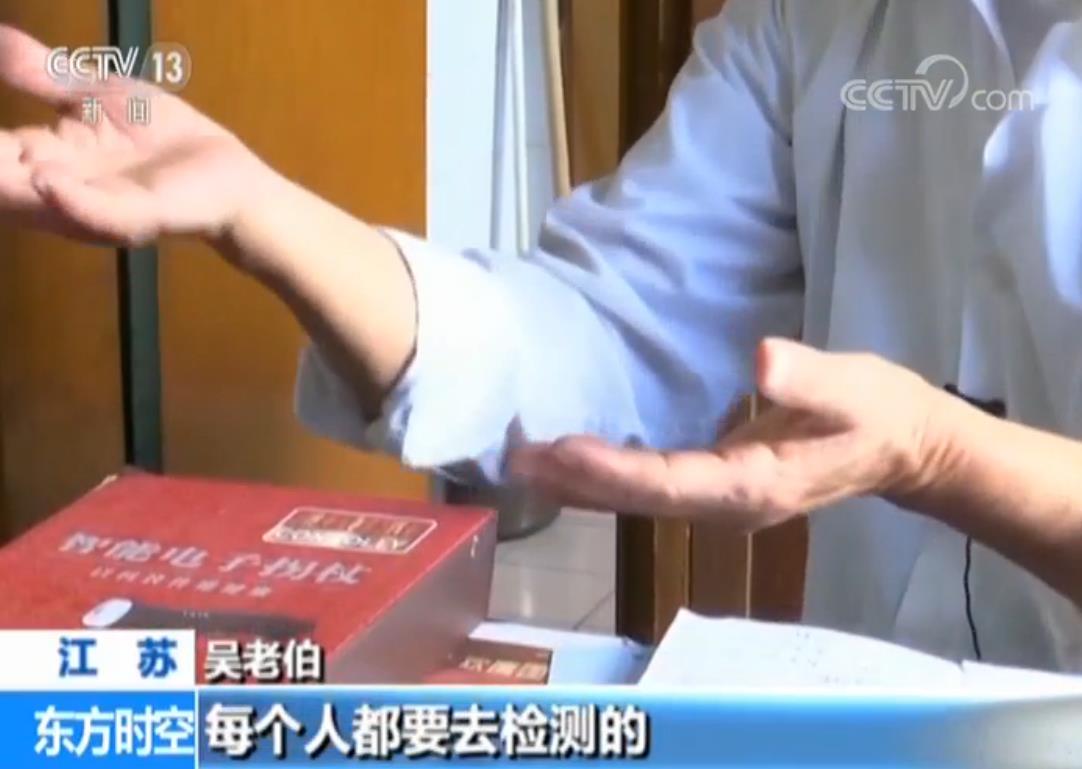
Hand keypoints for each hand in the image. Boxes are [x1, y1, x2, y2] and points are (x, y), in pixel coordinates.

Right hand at [0, 25, 266, 249]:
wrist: (229, 175)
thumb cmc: (165, 140)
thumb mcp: (94, 94)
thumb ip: (41, 75)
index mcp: (43, 161)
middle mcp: (57, 194)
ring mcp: (96, 210)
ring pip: (33, 203)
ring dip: (2, 184)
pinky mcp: (139, 218)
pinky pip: (99, 214)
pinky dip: (71, 200)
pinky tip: (45, 178)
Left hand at [509, 338, 948, 530]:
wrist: (906, 448)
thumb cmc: (880, 412)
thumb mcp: (855, 388)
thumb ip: (811, 378)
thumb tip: (762, 359)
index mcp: (756, 485)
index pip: (671, 482)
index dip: (614, 469)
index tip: (561, 448)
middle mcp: (728, 504)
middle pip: (640, 500)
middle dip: (577, 482)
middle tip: (515, 460)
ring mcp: (721, 502)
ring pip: (640, 500)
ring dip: (582, 484)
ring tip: (525, 463)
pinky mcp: (718, 487)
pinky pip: (653, 487)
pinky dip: (608, 476)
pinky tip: (574, 462)